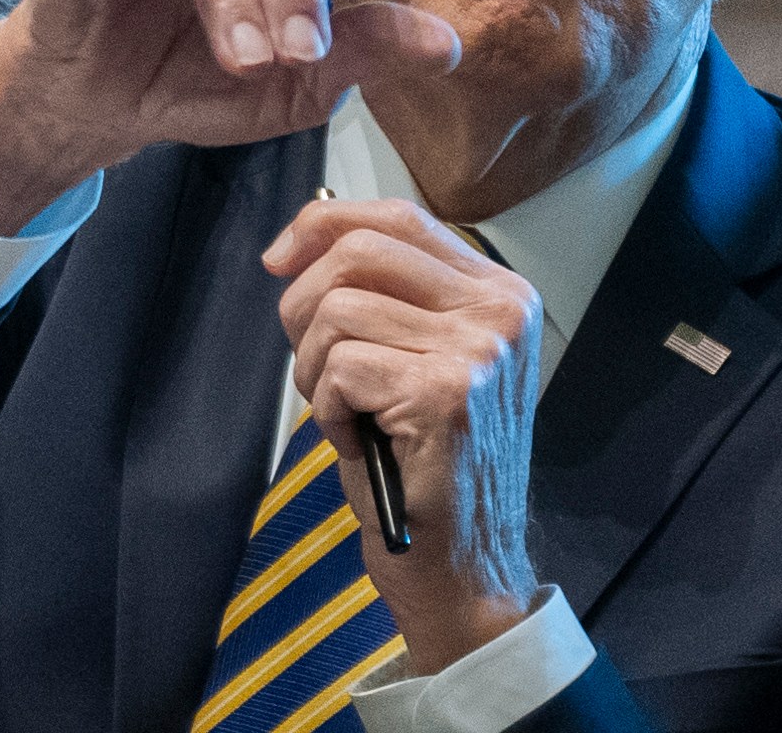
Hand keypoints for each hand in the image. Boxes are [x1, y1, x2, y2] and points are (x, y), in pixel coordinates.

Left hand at [266, 196, 543, 673]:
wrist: (464, 564)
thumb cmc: (426, 464)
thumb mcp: (418, 357)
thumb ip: (385, 293)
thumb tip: (299, 241)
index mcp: (500, 291)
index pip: (400, 216)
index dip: (323, 224)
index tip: (279, 260)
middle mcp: (501, 309)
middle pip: (360, 250)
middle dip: (303, 303)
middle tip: (311, 362)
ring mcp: (479, 349)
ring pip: (339, 311)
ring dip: (314, 370)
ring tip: (346, 414)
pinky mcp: (447, 392)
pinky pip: (340, 367)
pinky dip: (328, 409)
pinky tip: (359, 441)